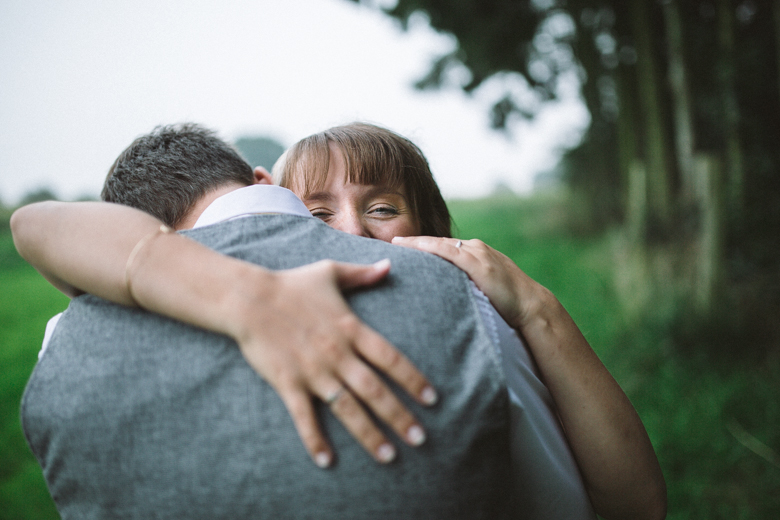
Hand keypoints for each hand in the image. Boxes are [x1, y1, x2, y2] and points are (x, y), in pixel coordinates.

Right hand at [232, 259, 436, 467]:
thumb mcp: (331, 272)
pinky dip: (315, 440)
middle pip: (375, 390)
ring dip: (369, 434)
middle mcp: (337, 354)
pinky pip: (304, 417)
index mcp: (351, 329)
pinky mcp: (288, 383)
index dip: (413, 379)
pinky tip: (327, 462)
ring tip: (389, 456)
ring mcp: (313, 371)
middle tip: (420, 439)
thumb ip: (363, 273)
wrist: (248, 298)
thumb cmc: (291, 284)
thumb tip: (390, 264)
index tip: (431, 400)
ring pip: (347, 409)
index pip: (390, 358)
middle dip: (399, 416)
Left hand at [391, 236, 541, 329]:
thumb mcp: (483, 290)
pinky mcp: (477, 262)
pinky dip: (428, 247)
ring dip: (416, 243)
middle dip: (415, 243)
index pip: (443, 247)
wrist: (531, 305)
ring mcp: (476, 253)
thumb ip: (465, 288)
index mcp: (475, 253)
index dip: (422, 247)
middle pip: (438, 242)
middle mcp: (475, 247)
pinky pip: (447, 251)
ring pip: (439, 244)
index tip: (402, 248)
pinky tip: (411, 246)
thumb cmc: (508, 302)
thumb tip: (445, 298)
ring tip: (395, 244)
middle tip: (391, 244)